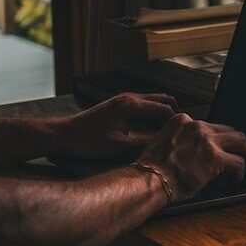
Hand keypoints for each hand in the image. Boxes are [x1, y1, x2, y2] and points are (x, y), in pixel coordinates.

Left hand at [61, 93, 177, 159]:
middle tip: (178, 135)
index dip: (176, 123)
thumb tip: (166, 146)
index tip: (181, 138)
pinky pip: (146, 107)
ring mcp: (125, 100)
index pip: (165, 109)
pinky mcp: (121, 106)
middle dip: (174, 116)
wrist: (63, 135)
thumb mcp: (118, 147)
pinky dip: (154, 117)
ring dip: (164, 116)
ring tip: (168, 135)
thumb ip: (144, 144)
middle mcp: (130, 97)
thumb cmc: (87, 141)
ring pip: (156, 102)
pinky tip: (153, 133)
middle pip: (164, 100)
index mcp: (131, 104)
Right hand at [136, 113, 245, 200]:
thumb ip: (177, 140)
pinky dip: (241, 172)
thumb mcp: (160, 143)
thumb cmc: (150, 169)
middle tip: (243, 153)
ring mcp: (207, 140)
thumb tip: (191, 152)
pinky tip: (236, 180)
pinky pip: (238, 162)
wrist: (148, 179)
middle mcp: (197, 126)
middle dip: (237, 143)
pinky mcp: (215, 158)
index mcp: (182, 120)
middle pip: (228, 129)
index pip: (209, 125)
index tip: (219, 148)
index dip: (217, 139)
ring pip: (240, 141)